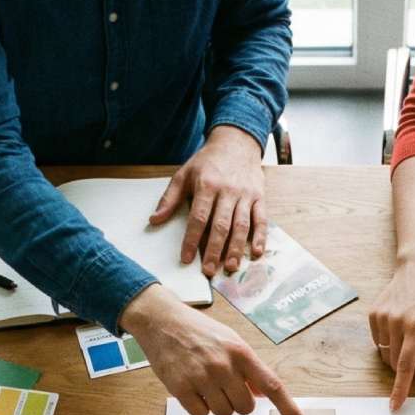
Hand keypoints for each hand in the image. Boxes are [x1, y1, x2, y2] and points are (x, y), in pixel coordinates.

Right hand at [122, 287, 301, 414]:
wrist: (162, 321)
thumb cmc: (199, 331)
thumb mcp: (230, 341)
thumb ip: (248, 367)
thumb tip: (264, 392)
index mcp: (241, 352)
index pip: (271, 385)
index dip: (287, 407)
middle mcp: (224, 365)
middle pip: (246, 408)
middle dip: (238, 403)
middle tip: (224, 388)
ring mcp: (202, 377)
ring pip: (224, 414)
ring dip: (217, 406)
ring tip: (205, 385)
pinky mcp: (181, 388)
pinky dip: (199, 408)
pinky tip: (192, 390)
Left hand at [150, 126, 267, 276]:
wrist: (237, 142)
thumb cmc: (208, 162)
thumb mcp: (184, 174)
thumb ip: (170, 198)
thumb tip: (154, 220)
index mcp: (206, 185)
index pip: (198, 217)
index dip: (192, 239)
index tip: (186, 258)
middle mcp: (227, 191)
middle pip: (221, 225)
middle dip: (214, 250)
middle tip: (209, 271)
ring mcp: (245, 195)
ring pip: (241, 226)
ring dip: (236, 248)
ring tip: (231, 267)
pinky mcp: (260, 197)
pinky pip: (261, 219)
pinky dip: (260, 237)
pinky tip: (256, 252)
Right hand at [367, 257, 414, 408]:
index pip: (406, 366)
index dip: (401, 388)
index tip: (395, 405)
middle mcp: (396, 322)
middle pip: (395, 362)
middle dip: (406, 364)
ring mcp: (381, 317)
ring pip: (385, 354)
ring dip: (397, 352)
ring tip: (409, 331)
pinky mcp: (373, 314)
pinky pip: (378, 341)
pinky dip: (388, 341)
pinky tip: (398, 325)